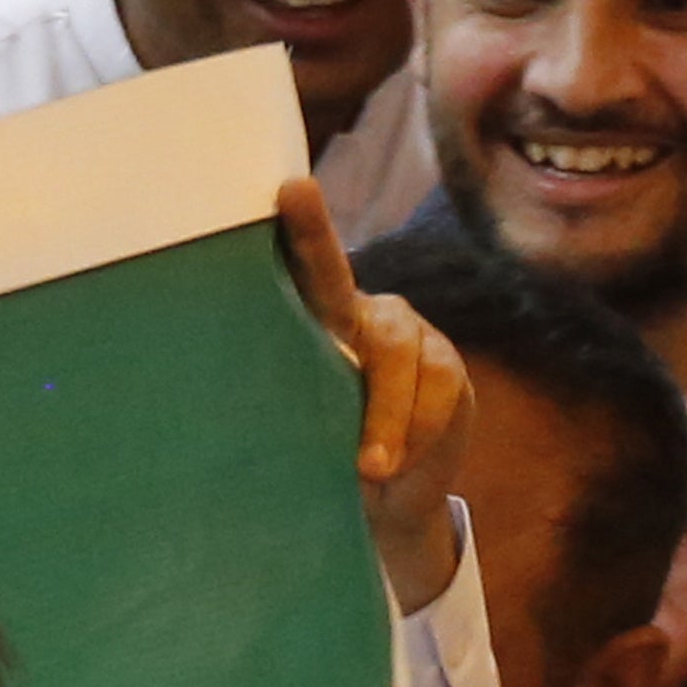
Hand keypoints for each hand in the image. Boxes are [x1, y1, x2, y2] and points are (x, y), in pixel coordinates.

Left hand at [276, 176, 464, 617]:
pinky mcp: (447, 369)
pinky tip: (397, 466)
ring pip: (397, 357)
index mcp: (314, 330)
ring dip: (385, 416)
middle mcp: (360, 315)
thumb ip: (283, 407)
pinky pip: (437, 393)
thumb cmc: (323, 461)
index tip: (281, 187)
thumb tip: (238, 414)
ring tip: (370, 467)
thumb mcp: (297, 434)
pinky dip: (414, 434)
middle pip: (335, 276)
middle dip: (311, 234)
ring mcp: (410, 336)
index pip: (295, 274)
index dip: (291, 229)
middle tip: (293, 194)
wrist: (385, 499)